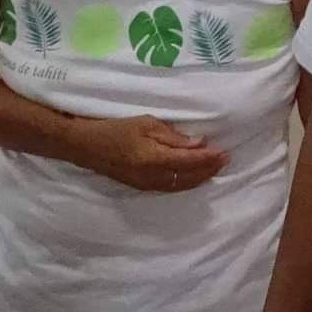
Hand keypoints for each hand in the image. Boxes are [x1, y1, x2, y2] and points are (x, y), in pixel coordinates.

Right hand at [76, 115, 228, 194]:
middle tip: (225, 161)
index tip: (225, 152)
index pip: (190, 161)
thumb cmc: (115, 129)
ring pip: (181, 186)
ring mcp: (147, 185)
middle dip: (208, 170)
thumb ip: (173, 136)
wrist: (86, 146)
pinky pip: (170, 188)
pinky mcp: (142, 187)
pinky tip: (192, 177)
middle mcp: (153, 177)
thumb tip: (198, 143)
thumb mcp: (146, 124)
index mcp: (155, 159)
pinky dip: (186, 183)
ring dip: (199, 179)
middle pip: (188, 178)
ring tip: (214, 170)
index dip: (209, 158)